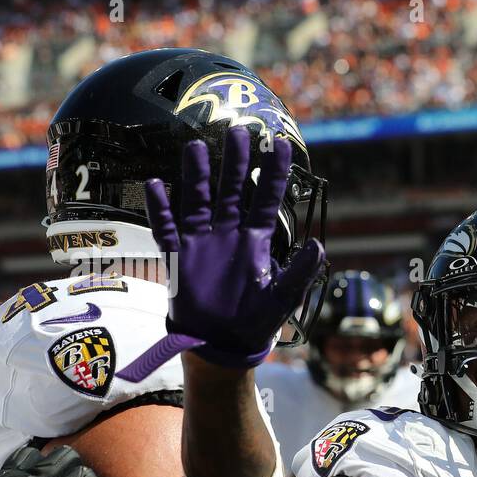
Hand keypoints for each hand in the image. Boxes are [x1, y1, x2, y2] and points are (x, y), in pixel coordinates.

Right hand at [115, 127, 324, 380]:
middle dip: (236, 162)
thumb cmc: (254, 322)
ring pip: (199, 201)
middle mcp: (229, 235)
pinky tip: (157, 186)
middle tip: (239, 131)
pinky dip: (161, 209)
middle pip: (232, 190)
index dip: (273, 173)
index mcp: (256, 241)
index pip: (267, 199)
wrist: (222, 345)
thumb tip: (319, 246)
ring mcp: (202, 243)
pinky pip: (166, 228)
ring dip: (197, 176)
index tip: (280, 144)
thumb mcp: (282, 299)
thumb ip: (300, 273)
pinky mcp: (178, 257)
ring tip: (196, 147)